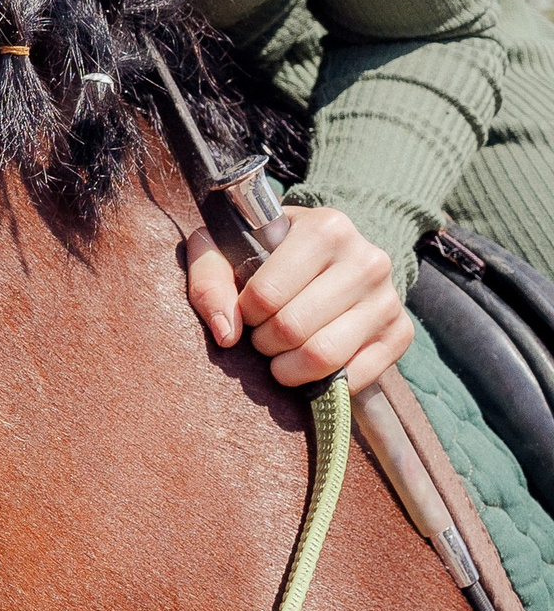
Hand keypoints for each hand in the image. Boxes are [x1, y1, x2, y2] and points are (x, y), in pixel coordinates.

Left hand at [183, 202, 411, 396]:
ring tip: (282, 352)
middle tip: (263, 334)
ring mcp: (389, 298)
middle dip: (264, 342)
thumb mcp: (227, 248)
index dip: (246, 313)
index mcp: (327, 228)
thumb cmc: (268, 253)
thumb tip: (227, 333)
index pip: (266, 294)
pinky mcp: (400, 334)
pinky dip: (323, 383)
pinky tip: (311, 364)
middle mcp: (367, 260)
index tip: (248, 309)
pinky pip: (355, 377)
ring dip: (288, 367)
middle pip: (292, 328)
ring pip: (323, 356)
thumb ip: (209, 279)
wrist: (331, 257)